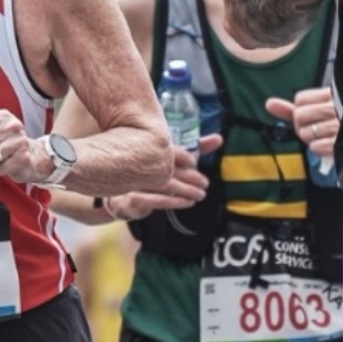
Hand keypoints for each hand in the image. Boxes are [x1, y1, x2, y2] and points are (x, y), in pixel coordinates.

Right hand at [103, 133, 221, 219]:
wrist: (123, 193)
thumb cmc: (155, 171)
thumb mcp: (175, 157)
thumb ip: (196, 148)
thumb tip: (219, 139)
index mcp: (150, 148)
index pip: (169, 149)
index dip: (184, 156)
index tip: (194, 162)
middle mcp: (141, 164)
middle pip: (170, 169)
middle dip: (191, 177)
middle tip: (205, 183)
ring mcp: (136, 182)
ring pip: (165, 185)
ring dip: (187, 190)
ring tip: (201, 193)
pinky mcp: (134, 198)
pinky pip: (158, 200)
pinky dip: (175, 201)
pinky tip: (188, 202)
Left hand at [266, 86, 339, 159]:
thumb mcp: (320, 110)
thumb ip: (292, 109)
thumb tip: (268, 104)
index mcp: (332, 95)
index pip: (299, 100)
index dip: (300, 111)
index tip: (312, 116)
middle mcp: (336, 107)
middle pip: (299, 116)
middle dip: (303, 127)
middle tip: (316, 130)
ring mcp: (340, 125)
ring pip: (305, 133)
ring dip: (312, 139)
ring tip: (326, 137)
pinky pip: (315, 147)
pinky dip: (319, 149)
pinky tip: (330, 145)